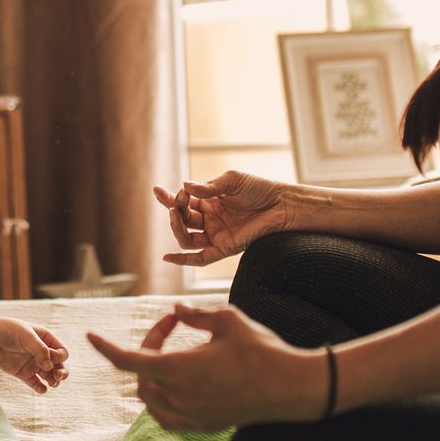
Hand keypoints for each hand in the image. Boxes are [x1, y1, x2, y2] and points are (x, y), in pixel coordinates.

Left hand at [0, 316, 68, 392]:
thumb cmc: (8, 330)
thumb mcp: (26, 334)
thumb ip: (39, 349)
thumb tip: (50, 366)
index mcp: (46, 339)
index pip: (62, 351)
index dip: (60, 357)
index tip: (51, 357)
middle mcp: (42, 352)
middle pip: (60, 365)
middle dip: (63, 371)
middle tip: (58, 376)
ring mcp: (33, 364)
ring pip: (50, 375)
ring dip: (54, 381)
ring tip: (52, 383)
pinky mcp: (24, 374)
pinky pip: (36, 384)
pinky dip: (41, 388)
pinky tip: (42, 389)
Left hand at [86, 303, 323, 432]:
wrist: (292, 388)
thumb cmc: (262, 350)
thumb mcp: (227, 320)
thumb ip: (195, 315)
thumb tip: (176, 310)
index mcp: (180, 369)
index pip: (128, 361)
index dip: (106, 348)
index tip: (90, 336)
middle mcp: (180, 397)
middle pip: (141, 375)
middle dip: (147, 347)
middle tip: (171, 325)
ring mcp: (192, 416)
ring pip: (151, 399)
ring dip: (151, 375)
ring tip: (172, 351)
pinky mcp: (204, 425)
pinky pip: (168, 417)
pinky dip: (163, 400)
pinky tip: (177, 384)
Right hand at [153, 171, 290, 265]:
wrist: (282, 204)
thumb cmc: (259, 189)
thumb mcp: (232, 180)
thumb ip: (208, 187)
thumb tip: (185, 187)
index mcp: (209, 202)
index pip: (182, 202)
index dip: (168, 198)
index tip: (158, 191)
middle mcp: (210, 219)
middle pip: (182, 220)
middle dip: (174, 210)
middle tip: (177, 201)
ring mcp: (216, 234)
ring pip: (186, 238)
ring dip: (176, 227)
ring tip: (175, 214)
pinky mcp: (225, 248)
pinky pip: (200, 258)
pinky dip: (183, 260)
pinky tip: (167, 257)